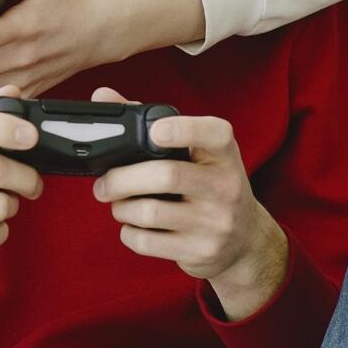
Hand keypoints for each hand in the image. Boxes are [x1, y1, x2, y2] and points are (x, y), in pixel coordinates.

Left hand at [85, 86, 288, 316]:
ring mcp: (215, 222)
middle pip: (165, 175)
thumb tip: (103, 96)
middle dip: (122, 178)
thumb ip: (149, 123)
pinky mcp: (201, 251)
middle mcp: (226, 186)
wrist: (245, 240)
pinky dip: (129, 233)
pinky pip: (148, 242)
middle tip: (104, 183)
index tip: (154, 132)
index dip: (182, 129)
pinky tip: (133, 226)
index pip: (212, 134)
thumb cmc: (209, 184)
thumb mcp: (196, 153)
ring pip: (150, 212)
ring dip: (121, 208)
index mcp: (224, 153)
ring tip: (117, 204)